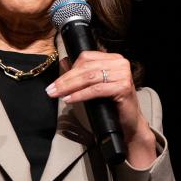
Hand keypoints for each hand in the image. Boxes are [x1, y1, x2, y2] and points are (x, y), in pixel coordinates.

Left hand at [46, 51, 156, 166]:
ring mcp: (123, 74)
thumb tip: (63, 61)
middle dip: (66, 80)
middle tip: (51, 89)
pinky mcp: (124, 87)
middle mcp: (120, 63)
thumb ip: (81, 73)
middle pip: (86, 68)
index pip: (86, 57)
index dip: (69, 69)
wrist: (129, 123)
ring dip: (70, 87)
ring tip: (57, 94)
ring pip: (89, 78)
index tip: (56, 82)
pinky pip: (96, 89)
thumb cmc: (112, 105)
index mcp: (114, 58)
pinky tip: (69, 99)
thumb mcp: (95, 85)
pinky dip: (80, 94)